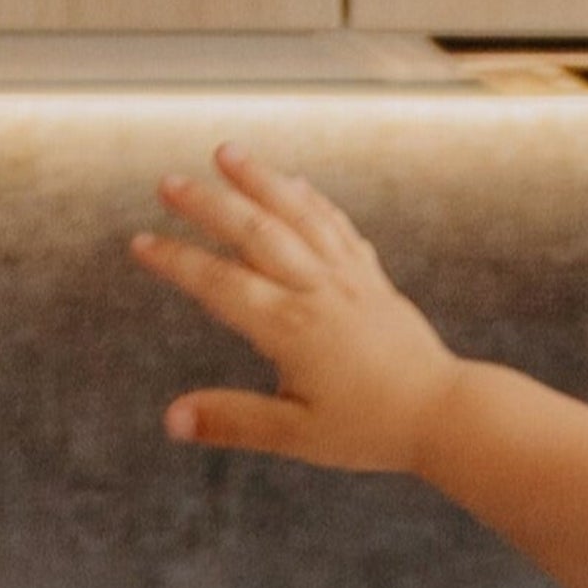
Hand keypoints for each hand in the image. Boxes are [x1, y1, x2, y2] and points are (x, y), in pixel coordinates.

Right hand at [134, 141, 467, 475]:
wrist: (446, 413)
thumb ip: (233, 421)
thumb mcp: (297, 435)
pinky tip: (292, 184)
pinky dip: (311, 200)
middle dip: (207, 204)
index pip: (220, 284)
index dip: (177, 261)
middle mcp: (318, 292)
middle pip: (255, 231)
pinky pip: (337, 226)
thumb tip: (171, 419)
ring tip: (226, 152)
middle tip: (168, 182)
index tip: (141, 243)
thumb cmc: (372, 429)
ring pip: (298, 214)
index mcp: (291, 329)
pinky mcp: (373, 278)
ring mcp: (349, 278)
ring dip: (259, 179)